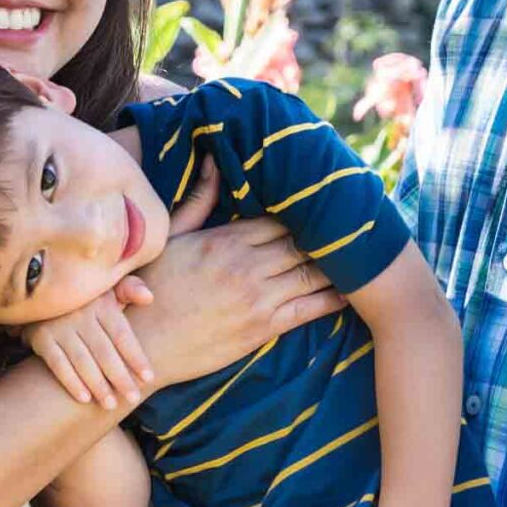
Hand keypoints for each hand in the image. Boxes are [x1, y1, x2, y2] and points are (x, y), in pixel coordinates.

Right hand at [24, 278, 153, 408]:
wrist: (44, 292)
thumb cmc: (88, 297)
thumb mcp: (108, 287)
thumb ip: (130, 289)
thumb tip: (149, 297)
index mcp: (102, 303)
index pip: (122, 335)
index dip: (136, 357)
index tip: (149, 378)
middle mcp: (81, 314)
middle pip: (104, 352)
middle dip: (120, 378)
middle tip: (133, 399)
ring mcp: (59, 326)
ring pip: (82, 361)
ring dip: (98, 385)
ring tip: (111, 405)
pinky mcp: (41, 338)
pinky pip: (57, 363)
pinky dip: (71, 382)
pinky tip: (84, 398)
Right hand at [126, 171, 345, 384]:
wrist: (145, 345)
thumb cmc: (152, 288)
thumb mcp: (170, 238)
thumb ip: (198, 201)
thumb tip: (212, 161)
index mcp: (226, 239)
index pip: (279, 218)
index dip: (304, 212)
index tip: (323, 205)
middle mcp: (247, 265)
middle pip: (302, 243)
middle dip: (327, 236)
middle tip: (355, 228)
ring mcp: (258, 298)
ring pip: (311, 274)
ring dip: (336, 265)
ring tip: (360, 255)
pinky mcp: (262, 328)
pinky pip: (308, 310)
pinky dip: (332, 299)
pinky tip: (350, 292)